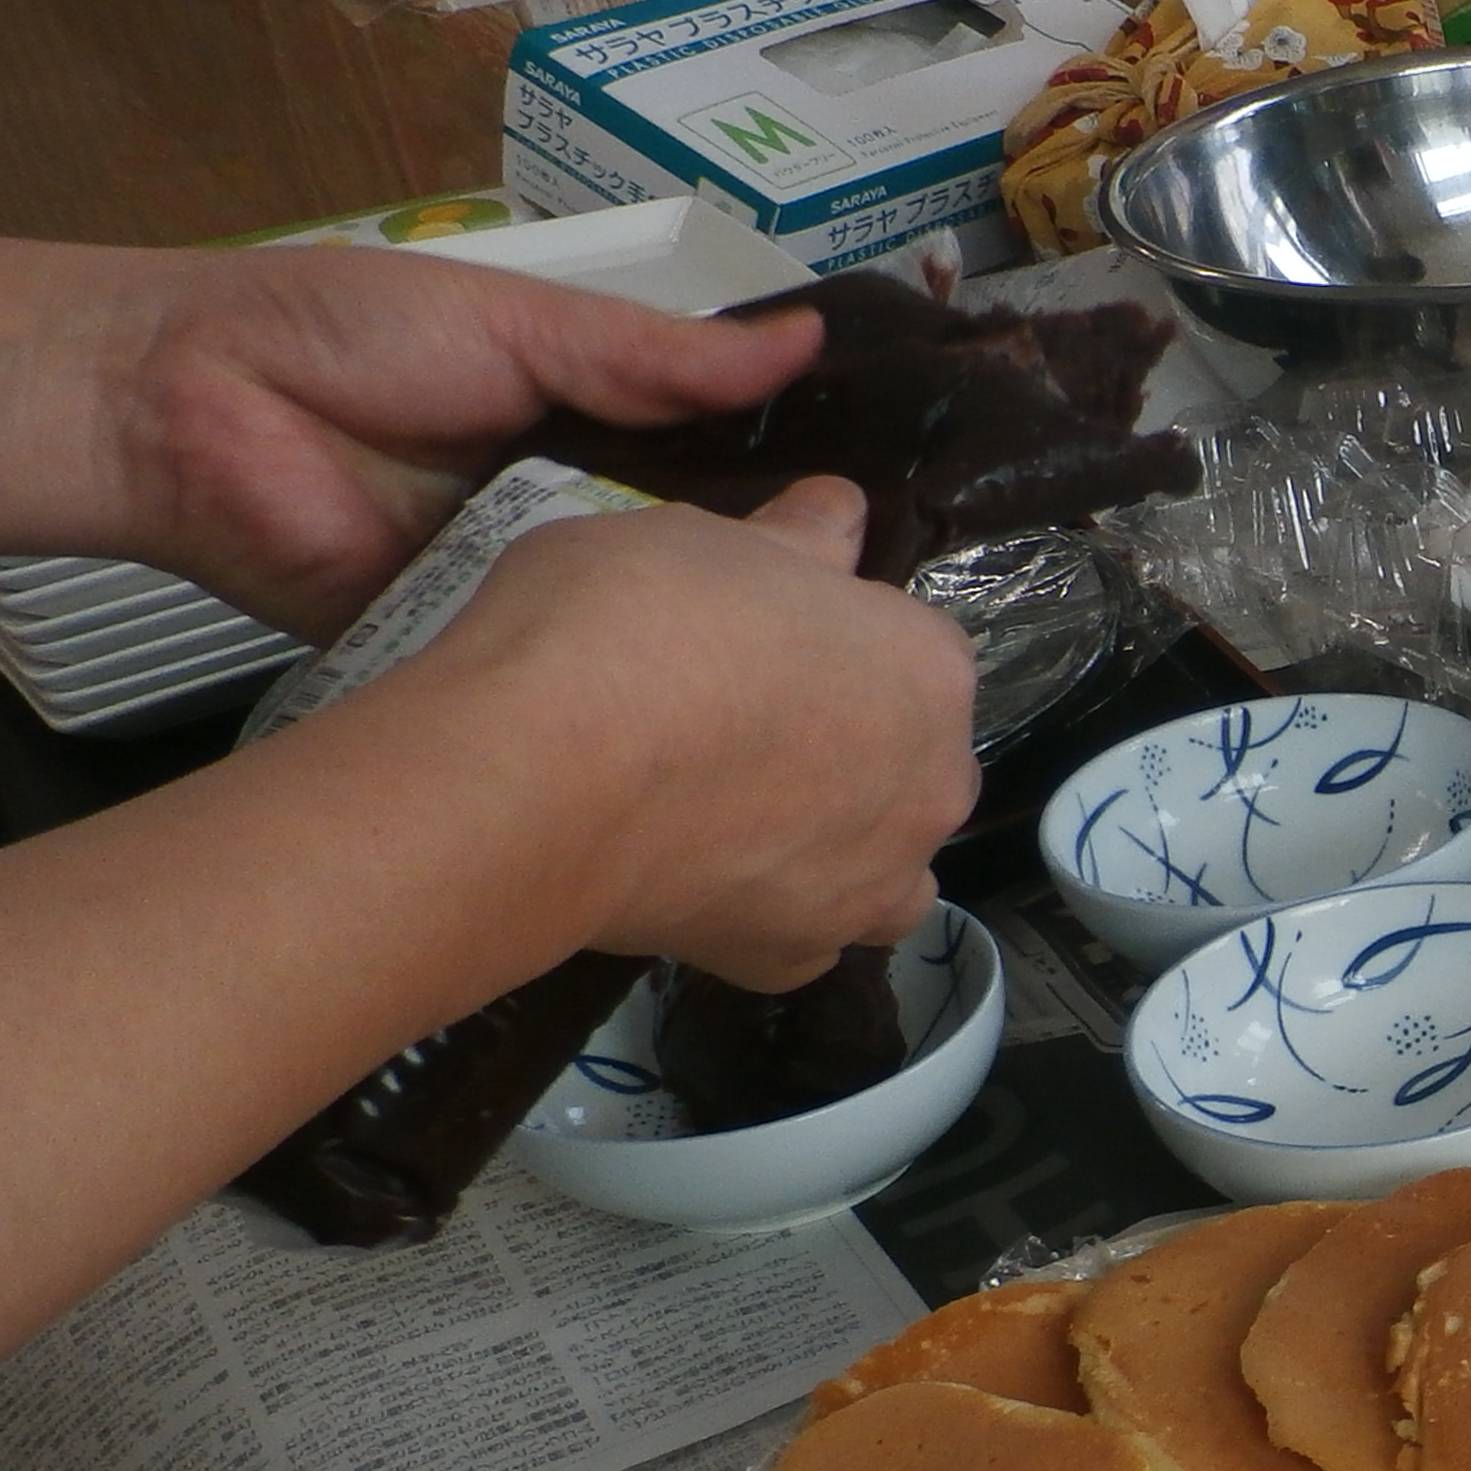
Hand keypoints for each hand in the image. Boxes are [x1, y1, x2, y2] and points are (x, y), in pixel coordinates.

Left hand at [0, 239, 825, 640]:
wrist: (190, 411)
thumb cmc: (349, 336)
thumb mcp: (527, 324)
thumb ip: (658, 356)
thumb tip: (804, 343)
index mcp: (592, 431)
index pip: (718, 474)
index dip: (795, 499)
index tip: (898, 529)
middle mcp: (570, 518)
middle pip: (689, 563)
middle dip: (765, 588)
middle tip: (885, 629)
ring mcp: (522, 593)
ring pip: (632, 630)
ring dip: (697, 647)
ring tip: (826, 683)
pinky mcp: (468, 652)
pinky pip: (546, 676)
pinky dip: (596, 690)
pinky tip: (697, 715)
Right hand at [402, 474, 976, 984]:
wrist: (539, 776)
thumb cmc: (625, 626)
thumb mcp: (697, 535)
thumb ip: (791, 538)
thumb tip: (841, 511)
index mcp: (927, 665)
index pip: (910, 644)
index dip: (835, 637)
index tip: (761, 636)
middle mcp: (931, 782)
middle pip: (911, 756)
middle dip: (852, 741)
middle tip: (739, 724)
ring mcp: (874, 880)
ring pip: (887, 861)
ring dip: (840, 840)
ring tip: (744, 815)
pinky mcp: (795, 958)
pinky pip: (808, 935)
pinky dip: (773, 913)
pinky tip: (708, 883)